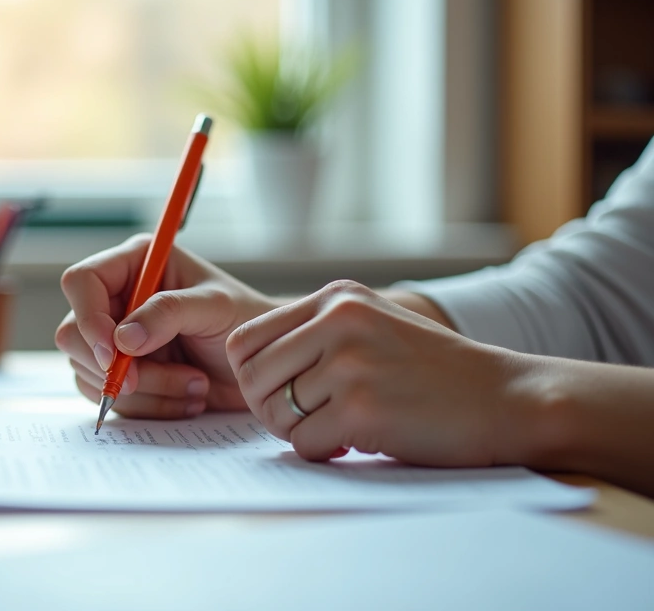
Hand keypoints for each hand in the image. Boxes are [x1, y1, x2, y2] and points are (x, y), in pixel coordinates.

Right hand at [56, 234, 279, 418]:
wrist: (264, 364)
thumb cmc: (245, 320)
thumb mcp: (214, 307)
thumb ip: (169, 313)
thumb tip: (123, 338)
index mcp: (134, 264)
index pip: (82, 282)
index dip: (89, 318)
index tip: (115, 354)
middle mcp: (117, 298)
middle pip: (73, 333)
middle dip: (109, 366)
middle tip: (142, 381)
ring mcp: (115, 340)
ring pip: (89, 373)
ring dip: (143, 390)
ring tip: (194, 385)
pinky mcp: (122, 375)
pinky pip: (109, 399)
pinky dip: (149, 407)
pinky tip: (187, 398)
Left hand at [225, 280, 525, 466]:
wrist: (508, 398)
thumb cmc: (435, 373)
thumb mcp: (372, 327)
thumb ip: (314, 336)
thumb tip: (243, 371)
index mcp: (336, 299)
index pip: (245, 340)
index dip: (251, 378)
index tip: (280, 395)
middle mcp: (338, 321)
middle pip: (251, 378)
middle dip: (268, 409)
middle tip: (304, 422)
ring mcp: (350, 363)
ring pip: (275, 413)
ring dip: (300, 433)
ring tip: (339, 429)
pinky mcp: (362, 408)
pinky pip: (303, 444)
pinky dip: (323, 453)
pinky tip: (356, 443)